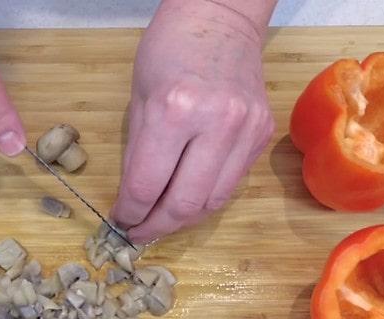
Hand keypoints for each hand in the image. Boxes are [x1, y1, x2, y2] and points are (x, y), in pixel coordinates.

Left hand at [112, 0, 275, 243]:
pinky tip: (188, 195)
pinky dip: (207, 196)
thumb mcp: (139, 97)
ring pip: (214, 201)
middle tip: (140, 232)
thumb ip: (138, 152)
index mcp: (175, 110)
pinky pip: (232, 182)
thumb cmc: (169, 49)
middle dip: (157, 227)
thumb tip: (135, 200)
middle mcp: (217, 124)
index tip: (120, 221)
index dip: (129, 212)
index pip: (147, 184)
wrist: (221, 18)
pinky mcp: (263, 135)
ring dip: (184, 219)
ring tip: (162, 221)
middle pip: (185, 203)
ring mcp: (246, 131)